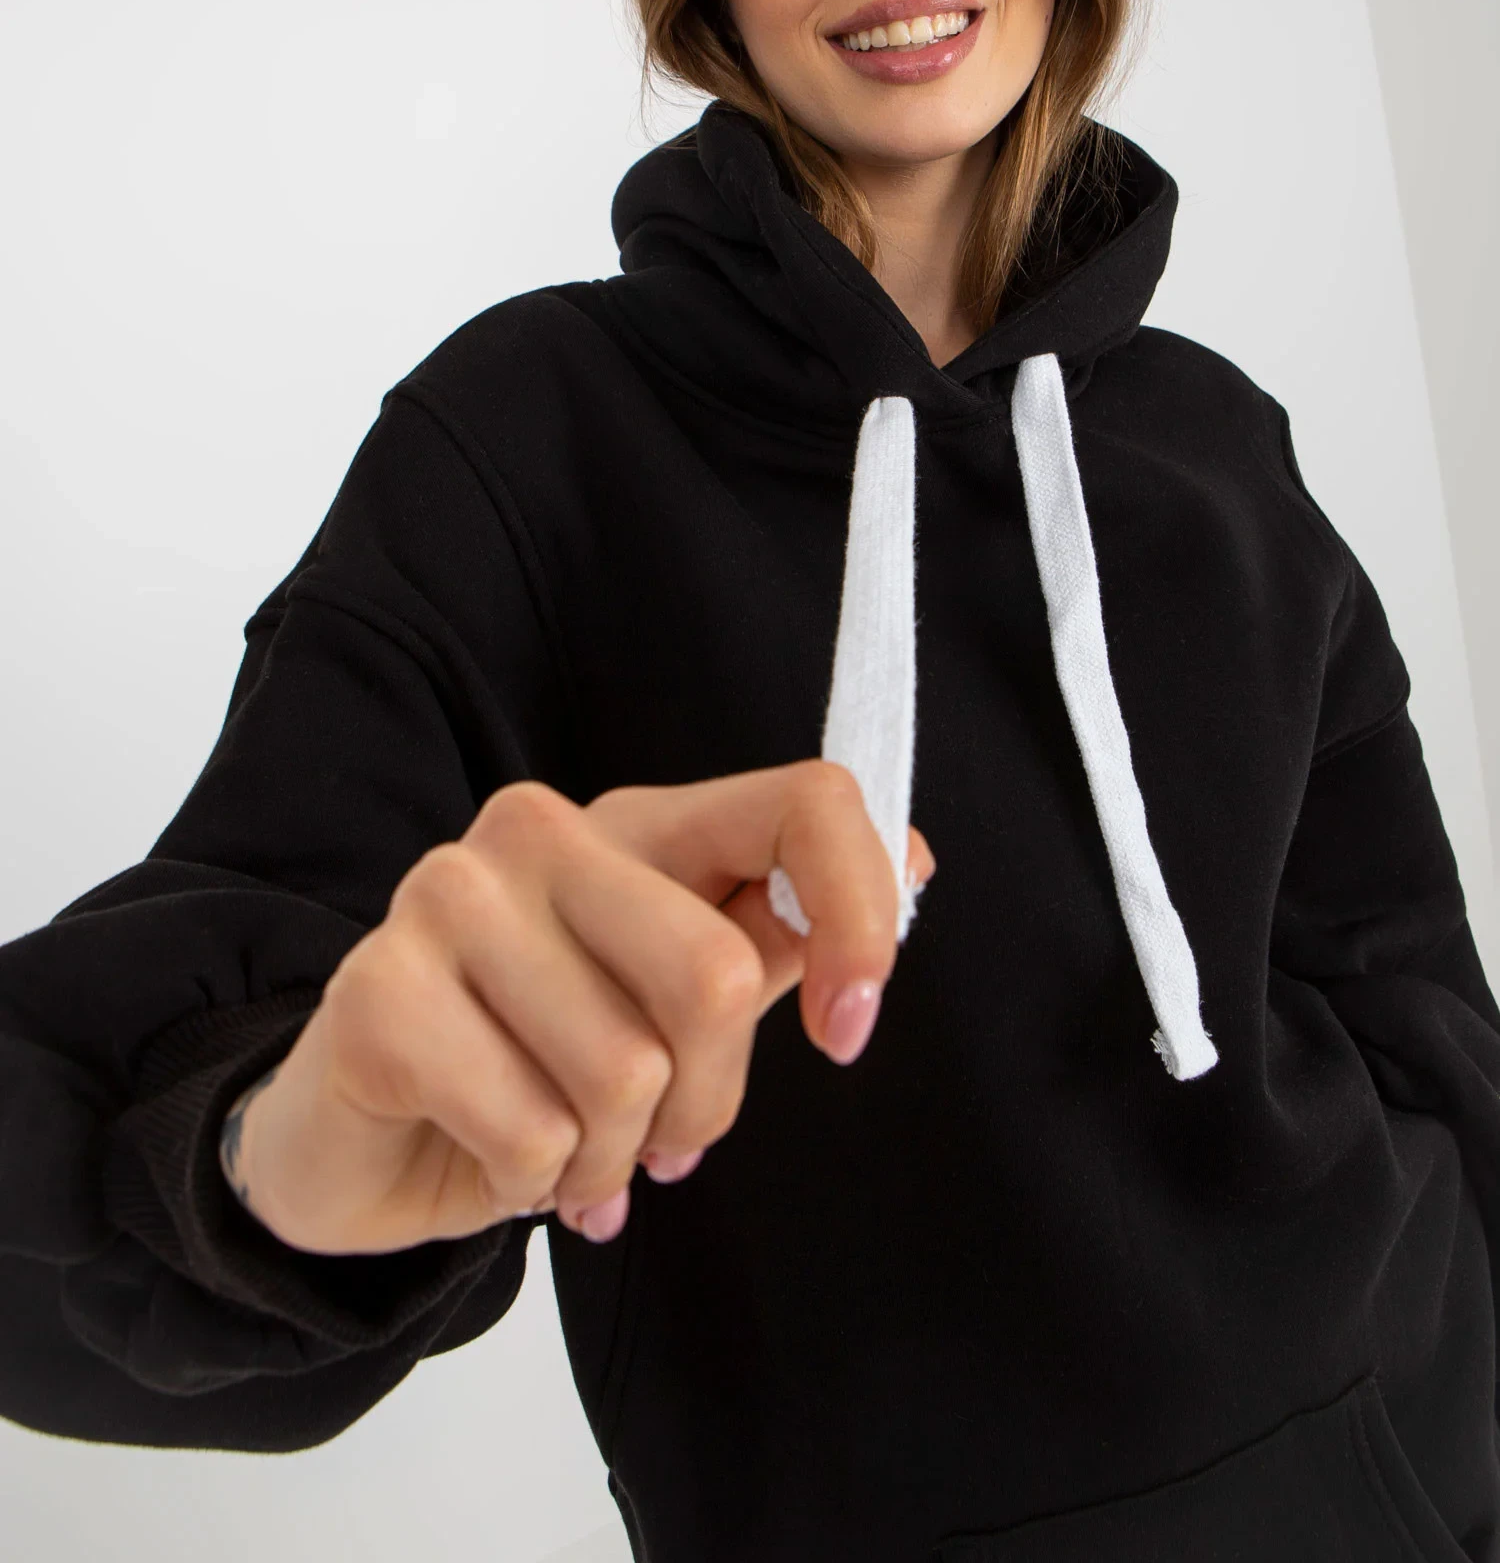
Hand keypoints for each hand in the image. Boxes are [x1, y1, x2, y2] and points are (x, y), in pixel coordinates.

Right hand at [218, 760, 933, 1254]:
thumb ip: (774, 936)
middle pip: (714, 974)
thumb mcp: (667, 1004)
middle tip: (655, 1146)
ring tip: (560, 1153)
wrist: (356, 1133)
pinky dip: (534, 1184)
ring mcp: (449, 897)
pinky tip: (494, 1161)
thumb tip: (912, 861)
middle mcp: (541, 833)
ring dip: (609, 1161)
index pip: (802, 802)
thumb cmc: (528, 1061)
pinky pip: (532, 1131)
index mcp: (636, 824)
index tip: (848, 1026)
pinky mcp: (378, 991)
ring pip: (625, 1074)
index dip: (859, 915)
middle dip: (702, 1107)